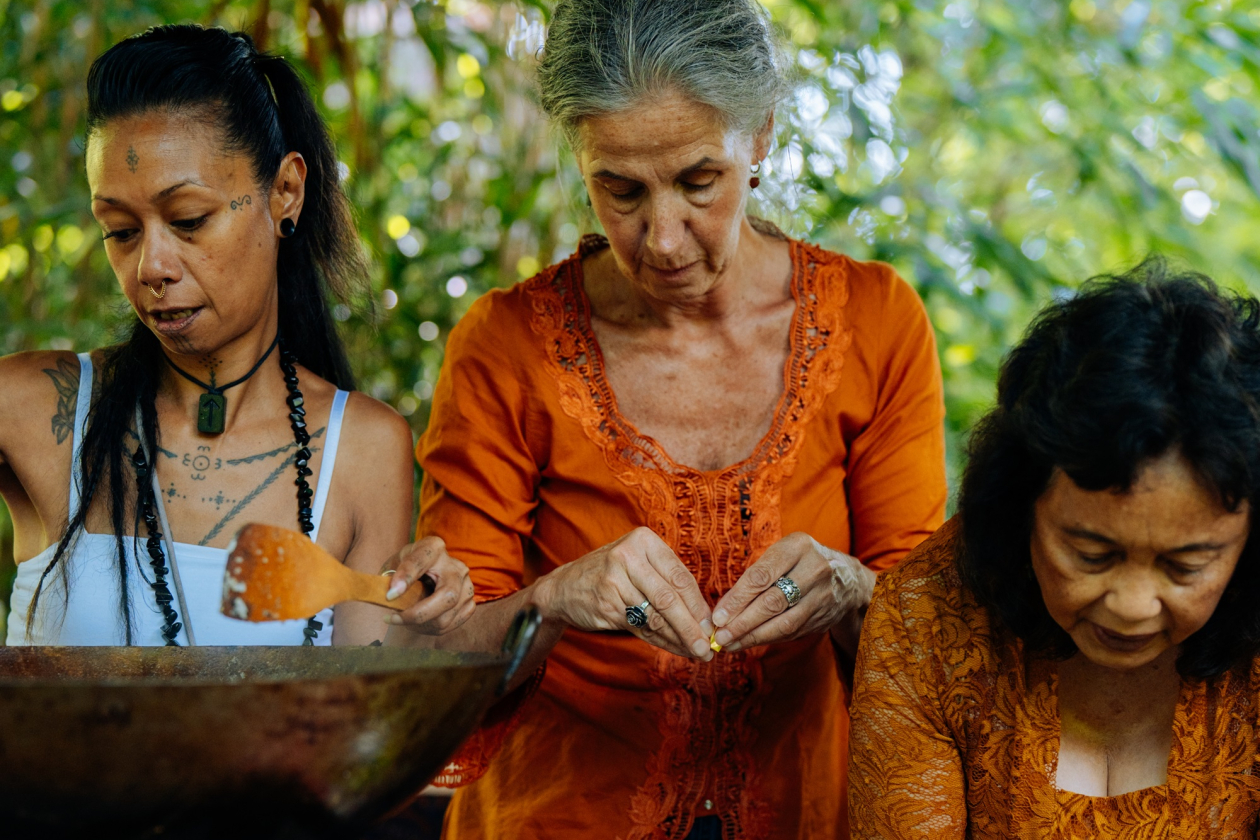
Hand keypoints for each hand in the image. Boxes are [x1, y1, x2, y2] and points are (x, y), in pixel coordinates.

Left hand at [380, 536, 476, 634]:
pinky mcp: (470, 603)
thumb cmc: (408, 569)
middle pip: (447, 596)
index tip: (390, 595)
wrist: (427, 574)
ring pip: (447, 616)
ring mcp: (467, 585)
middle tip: (394, 619)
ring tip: (406, 619)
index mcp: (434, 548)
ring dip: (421, 625)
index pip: (421, 560)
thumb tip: (391, 596)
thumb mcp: (394, 564)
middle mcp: (456, 566)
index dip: (406, 577)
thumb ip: (390, 577)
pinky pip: (451, 625)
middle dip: (419, 614)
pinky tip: (421, 622)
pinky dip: (432, 629)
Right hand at [534, 526, 713, 659]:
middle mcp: (628, 556)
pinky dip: (661, 642)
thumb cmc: (613, 576)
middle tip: (708, 646)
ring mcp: (613, 580)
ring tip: (696, 652)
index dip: (699, 604)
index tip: (713, 625)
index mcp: (643, 541)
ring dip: (679, 638)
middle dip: (691, 626)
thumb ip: (669, 584)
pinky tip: (675, 649)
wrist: (565, 587)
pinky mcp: (605, 604)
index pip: (679, 576)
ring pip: (656, 617)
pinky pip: (641, 628)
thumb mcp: (640, 566)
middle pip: (669, 598)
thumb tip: (704, 618)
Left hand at [711, 532, 874, 651]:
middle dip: (742, 622)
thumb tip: (723, 608)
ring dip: (753, 636)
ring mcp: (822, 596)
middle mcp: (815, 570)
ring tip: (729, 644)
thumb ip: (754, 577)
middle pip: (772, 602)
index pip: (761, 575)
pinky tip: (748, 642)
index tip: (718, 616)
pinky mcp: (823, 617)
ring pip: (783, 623)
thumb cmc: (799, 562)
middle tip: (720, 636)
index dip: (737, 599)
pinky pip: (791, 632)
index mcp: (798, 546)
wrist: (847, 578)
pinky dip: (767, 639)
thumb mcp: (781, 554)